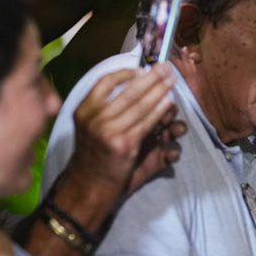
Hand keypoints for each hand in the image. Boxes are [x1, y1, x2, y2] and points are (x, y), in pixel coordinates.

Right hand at [68, 65, 177, 196]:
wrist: (88, 187)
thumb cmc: (93, 157)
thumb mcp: (90, 128)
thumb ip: (105, 110)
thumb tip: (134, 85)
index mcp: (83, 110)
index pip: (105, 83)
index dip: (126, 74)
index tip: (142, 70)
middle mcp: (93, 118)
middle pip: (128, 92)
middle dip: (151, 78)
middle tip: (167, 67)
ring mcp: (107, 131)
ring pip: (140, 106)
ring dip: (159, 90)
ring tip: (172, 81)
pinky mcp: (122, 145)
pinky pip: (146, 123)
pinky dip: (159, 110)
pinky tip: (169, 102)